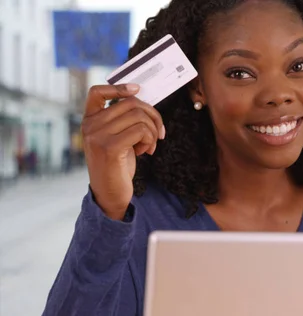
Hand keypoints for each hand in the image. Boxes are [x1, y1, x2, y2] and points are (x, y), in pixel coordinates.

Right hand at [81, 84, 164, 219]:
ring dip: (153, 131)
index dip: (119, 87)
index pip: (97, 92)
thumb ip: (122, 120)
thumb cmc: (117, 165)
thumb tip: (142, 99)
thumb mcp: (117, 137)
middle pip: (130, 103)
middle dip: (152, 115)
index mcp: (89, 120)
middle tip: (158, 133)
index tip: (138, 89)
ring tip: (150, 145)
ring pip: (139, 116)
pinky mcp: (110, 147)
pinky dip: (150, 140)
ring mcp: (97, 136)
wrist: (110, 193)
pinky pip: (141, 130)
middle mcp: (90, 125)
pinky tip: (145, 151)